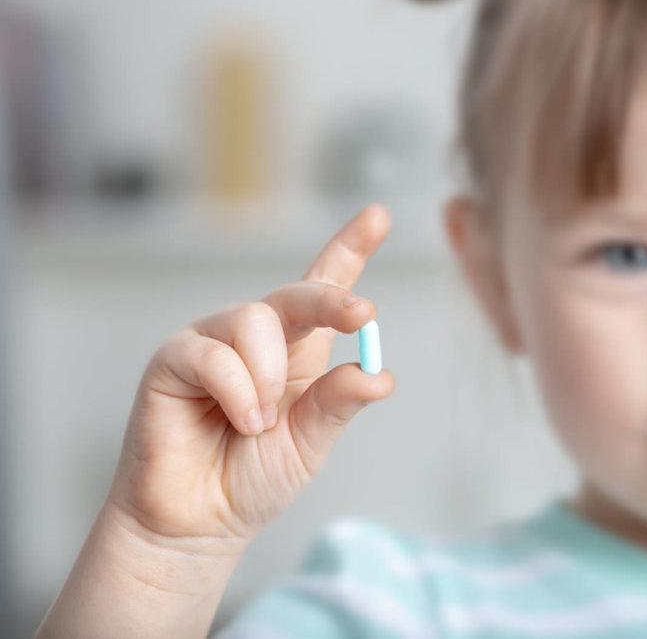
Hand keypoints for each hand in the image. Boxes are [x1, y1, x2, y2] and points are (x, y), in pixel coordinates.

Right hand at [105, 203, 396, 551]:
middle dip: (332, 300)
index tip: (378, 215)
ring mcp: (214, 341)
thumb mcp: (310, 441)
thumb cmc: (253, 477)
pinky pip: (215, 355)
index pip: (324, 288)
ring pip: (256, 321)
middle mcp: (257, 336)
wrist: (198, 522)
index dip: (349, 249)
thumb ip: (339, 404)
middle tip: (362, 317)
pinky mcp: (175, 358)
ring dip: (269, 378)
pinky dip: (238, 392)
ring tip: (259, 423)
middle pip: (298, 294)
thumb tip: (379, 374)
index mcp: (297, 349)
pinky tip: (240, 421)